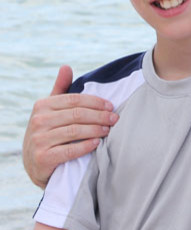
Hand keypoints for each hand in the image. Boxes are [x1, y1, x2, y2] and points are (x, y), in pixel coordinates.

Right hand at [22, 65, 118, 187]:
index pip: (75, 100)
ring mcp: (39, 140)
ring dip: (96, 130)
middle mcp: (38, 121)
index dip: (96, 102)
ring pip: (75, 131)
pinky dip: (85, 146)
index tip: (111, 106)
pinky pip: (69, 150)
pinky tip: (97, 143)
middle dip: (100, 116)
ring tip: (109, 130)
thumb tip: (66, 66)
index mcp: (42, 105)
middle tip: (115, 119)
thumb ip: (60, 89)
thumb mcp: (51, 109)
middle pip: (77, 115)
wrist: (35, 163)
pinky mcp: (42, 158)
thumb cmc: (49, 130)